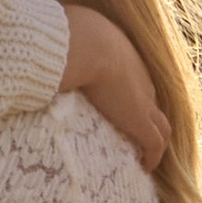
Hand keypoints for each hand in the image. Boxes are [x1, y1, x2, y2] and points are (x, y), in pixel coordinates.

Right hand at [60, 6, 170, 171]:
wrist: (87, 45)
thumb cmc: (74, 35)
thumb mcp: (71, 36)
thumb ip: (60, 46)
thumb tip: (39, 52)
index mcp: (125, 60)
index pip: (135, 83)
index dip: (130, 100)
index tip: (119, 111)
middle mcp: (140, 81)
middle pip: (152, 105)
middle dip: (148, 121)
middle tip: (136, 139)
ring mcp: (143, 102)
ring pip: (162, 126)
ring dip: (155, 142)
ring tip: (144, 157)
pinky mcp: (140, 121)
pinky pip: (154, 143)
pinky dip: (153, 156)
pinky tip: (144, 167)